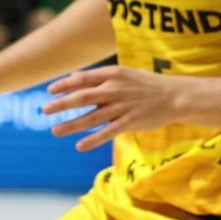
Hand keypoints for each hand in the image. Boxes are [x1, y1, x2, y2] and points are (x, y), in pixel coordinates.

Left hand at [44, 65, 181, 151]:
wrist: (174, 96)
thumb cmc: (144, 84)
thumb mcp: (122, 74)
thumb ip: (98, 77)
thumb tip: (72, 78)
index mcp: (112, 74)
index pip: (83, 79)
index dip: (64, 85)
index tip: (49, 91)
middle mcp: (115, 89)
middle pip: (83, 97)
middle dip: (62, 104)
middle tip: (45, 110)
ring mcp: (122, 106)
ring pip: (92, 117)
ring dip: (71, 125)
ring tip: (54, 131)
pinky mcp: (130, 122)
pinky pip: (108, 132)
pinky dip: (93, 139)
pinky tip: (79, 146)